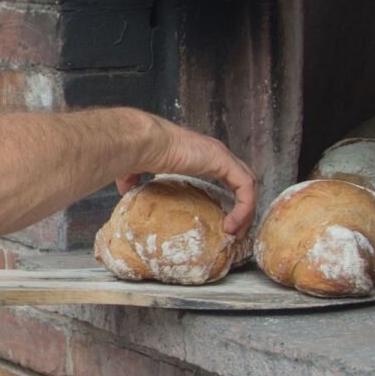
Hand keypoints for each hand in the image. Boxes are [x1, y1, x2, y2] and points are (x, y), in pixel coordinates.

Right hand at [117, 119, 257, 236]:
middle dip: (244, 208)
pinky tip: (232, 224)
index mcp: (200, 155)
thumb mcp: (135, 170)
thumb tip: (126, 192)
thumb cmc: (137, 152)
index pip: (227, 176)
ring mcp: (221, 155)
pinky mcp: (223, 160)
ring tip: (235, 232)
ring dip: (246, 211)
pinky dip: (244, 208)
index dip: (230, 199)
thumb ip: (135, 180)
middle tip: (235, 231)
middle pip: (243, 181)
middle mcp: (214, 153)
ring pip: (248, 185)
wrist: (142, 143)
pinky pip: (245, 188)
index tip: (223, 222)